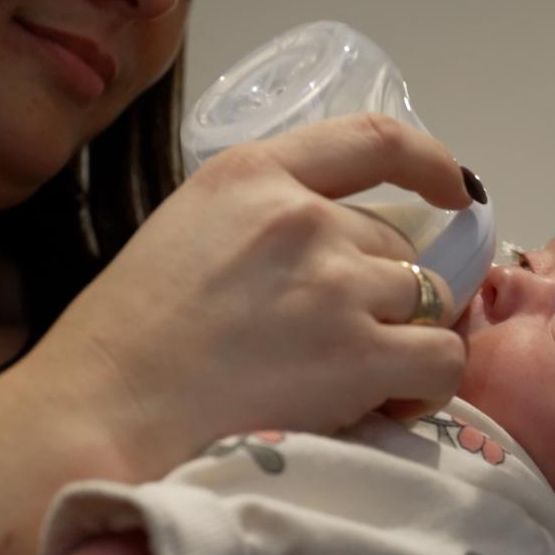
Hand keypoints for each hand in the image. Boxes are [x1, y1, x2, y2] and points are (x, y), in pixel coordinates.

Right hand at [32, 112, 471, 475]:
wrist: (98, 415)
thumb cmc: (128, 336)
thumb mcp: (190, 231)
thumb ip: (267, 221)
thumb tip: (343, 246)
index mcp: (255, 174)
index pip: (374, 139)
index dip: (431, 161)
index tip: (456, 189)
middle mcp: (305, 217)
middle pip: (396, 242)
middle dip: (385, 289)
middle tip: (343, 338)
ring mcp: (335, 284)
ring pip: (427, 300)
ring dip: (405, 336)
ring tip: (359, 377)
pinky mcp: (358, 354)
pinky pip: (442, 357)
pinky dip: (428, 381)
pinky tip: (390, 400)